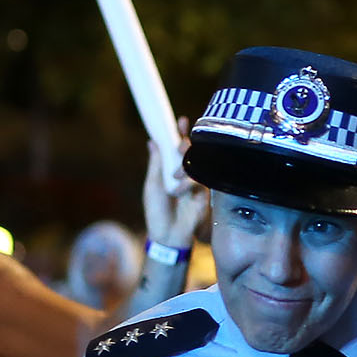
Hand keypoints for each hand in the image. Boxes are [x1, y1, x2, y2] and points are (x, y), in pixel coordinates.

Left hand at [141, 117, 206, 248]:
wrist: (167, 235)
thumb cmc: (157, 211)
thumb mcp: (152, 185)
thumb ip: (156, 164)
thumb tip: (152, 141)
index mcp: (171, 169)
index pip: (177, 148)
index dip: (179, 133)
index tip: (180, 120)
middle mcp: (185, 174)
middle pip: (191, 152)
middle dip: (186, 145)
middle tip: (180, 145)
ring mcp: (195, 183)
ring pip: (197, 164)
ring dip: (185, 167)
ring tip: (174, 179)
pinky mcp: (204, 194)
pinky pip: (201, 180)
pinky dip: (189, 183)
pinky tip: (181, 191)